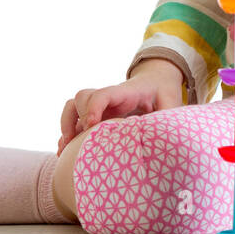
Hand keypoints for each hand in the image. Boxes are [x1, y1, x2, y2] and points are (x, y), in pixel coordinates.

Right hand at [57, 69, 182, 154]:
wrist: (157, 81)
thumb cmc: (163, 91)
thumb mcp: (171, 101)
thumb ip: (169, 115)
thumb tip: (166, 134)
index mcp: (126, 92)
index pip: (103, 94)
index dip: (93, 107)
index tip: (91, 126)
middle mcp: (108, 97)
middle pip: (83, 97)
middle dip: (76, 118)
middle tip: (80, 142)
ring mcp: (100, 106)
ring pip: (73, 106)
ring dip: (66, 125)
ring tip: (65, 149)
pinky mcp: (97, 115)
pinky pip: (74, 120)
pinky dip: (66, 134)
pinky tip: (63, 152)